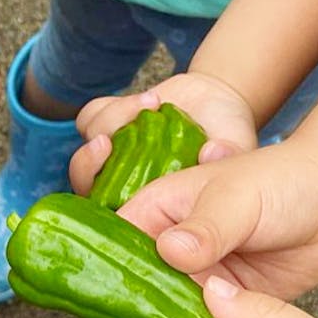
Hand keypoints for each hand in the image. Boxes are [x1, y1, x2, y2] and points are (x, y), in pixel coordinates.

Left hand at [69, 72, 258, 196]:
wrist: (219, 107)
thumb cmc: (227, 142)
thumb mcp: (233, 156)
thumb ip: (226, 160)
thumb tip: (212, 152)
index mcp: (141, 205)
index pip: (105, 217)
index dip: (98, 208)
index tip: (112, 183)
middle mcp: (119, 182)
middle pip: (83, 182)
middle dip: (88, 163)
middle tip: (106, 143)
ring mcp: (110, 152)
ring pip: (88, 142)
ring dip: (115, 119)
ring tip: (154, 103)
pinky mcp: (108, 122)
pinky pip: (92, 114)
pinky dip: (113, 105)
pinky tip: (149, 99)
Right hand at [115, 140, 317, 300]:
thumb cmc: (283, 178)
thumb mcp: (238, 198)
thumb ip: (206, 227)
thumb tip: (172, 252)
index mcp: (157, 211)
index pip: (115, 245)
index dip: (104, 273)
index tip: (100, 302)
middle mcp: (170, 245)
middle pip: (135, 284)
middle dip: (132, 310)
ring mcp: (195, 274)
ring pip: (165, 309)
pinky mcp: (223, 297)